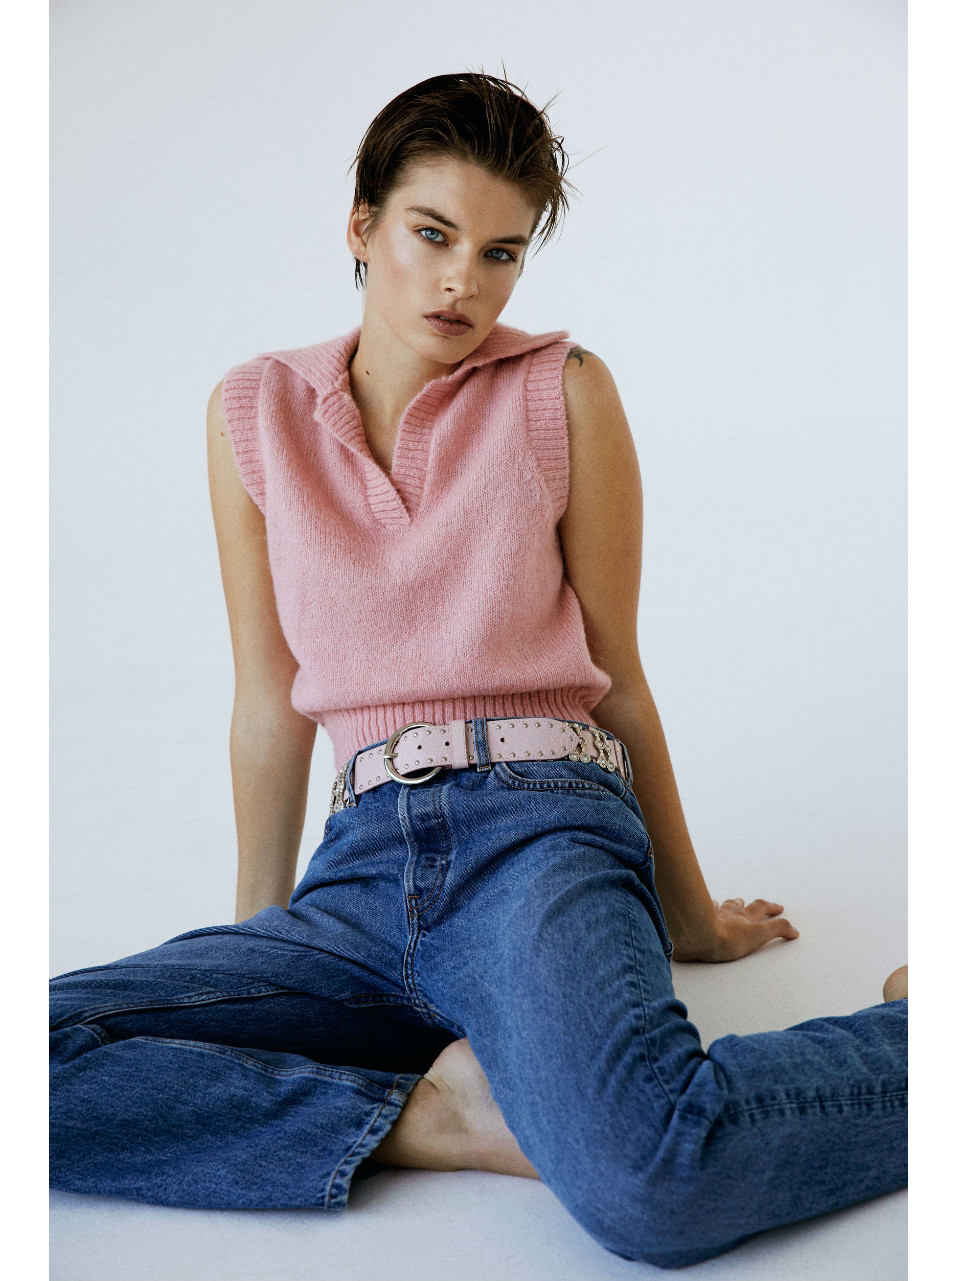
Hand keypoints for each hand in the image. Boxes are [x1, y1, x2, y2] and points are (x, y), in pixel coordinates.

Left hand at [671, 897, 799, 962]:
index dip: (771, 907)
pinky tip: (702, 908)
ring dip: (725, 905)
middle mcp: (728, 914)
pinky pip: (699, 911)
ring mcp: (711, 916)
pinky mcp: (696, 921)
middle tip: (745, 901)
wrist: (697, 936)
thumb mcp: (759, 935)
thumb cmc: (727, 940)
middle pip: (737, 905)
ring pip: (719, 906)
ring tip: (725, 903)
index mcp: (744, 918)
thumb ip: (778, 930)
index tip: (779, 908)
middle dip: (744, 904)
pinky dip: (703, 909)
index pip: (761, 907)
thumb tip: (795, 930)